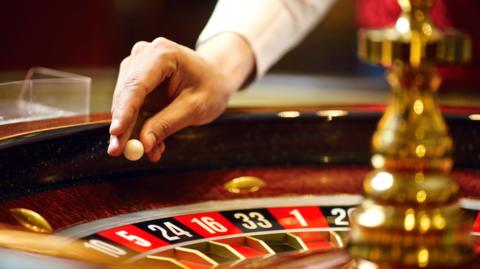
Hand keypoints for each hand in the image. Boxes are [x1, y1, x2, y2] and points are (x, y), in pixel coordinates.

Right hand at [107, 34, 253, 161]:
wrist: (215, 76)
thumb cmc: (210, 87)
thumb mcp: (195, 108)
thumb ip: (167, 124)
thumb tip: (144, 144)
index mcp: (163, 54)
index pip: (137, 85)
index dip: (125, 110)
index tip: (116, 133)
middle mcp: (144, 54)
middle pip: (125, 94)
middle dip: (122, 126)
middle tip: (117, 152)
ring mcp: (137, 65)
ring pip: (124, 103)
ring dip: (131, 129)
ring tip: (150, 150)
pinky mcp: (135, 79)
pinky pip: (131, 106)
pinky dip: (138, 125)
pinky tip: (152, 142)